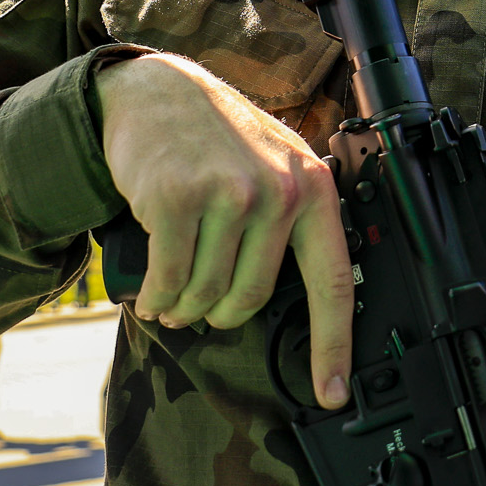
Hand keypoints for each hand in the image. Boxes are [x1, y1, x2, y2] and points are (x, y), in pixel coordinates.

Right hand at [95, 53, 353, 407]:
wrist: (158, 92)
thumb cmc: (218, 137)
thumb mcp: (275, 164)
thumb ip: (291, 218)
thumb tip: (298, 297)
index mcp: (312, 189)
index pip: (333, 282)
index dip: (334, 346)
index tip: (332, 393)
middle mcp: (277, 191)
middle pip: (252, 298)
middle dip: (221, 315)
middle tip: (201, 309)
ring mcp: (227, 194)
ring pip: (207, 293)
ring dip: (184, 309)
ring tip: (172, 300)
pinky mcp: (177, 200)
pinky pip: (168, 280)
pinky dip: (156, 297)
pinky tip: (152, 294)